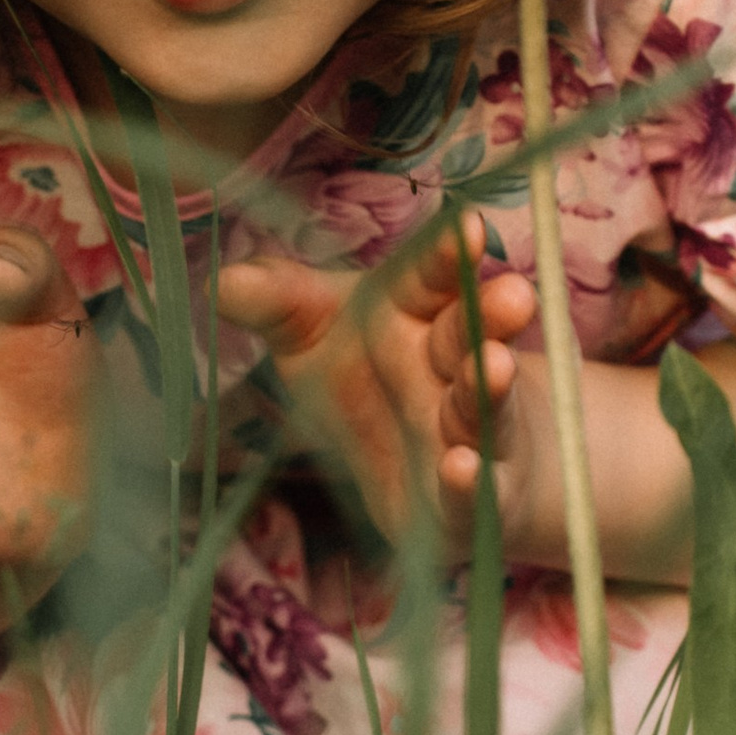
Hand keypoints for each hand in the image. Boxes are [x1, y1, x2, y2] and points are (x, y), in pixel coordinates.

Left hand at [215, 213, 540, 550]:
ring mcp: (473, 438)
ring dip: (488, 389)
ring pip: (483, 410)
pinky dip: (470, 484)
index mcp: (418, 317)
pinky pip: (474, 495)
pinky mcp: (475, 508)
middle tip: (513, 294)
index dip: (446, 256)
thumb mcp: (317, 338)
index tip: (467, 226)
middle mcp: (451, 370)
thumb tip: (222, 281)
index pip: (432, 279)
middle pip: (468, 338)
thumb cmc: (374, 389)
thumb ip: (278, 306)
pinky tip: (462, 467)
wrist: (436, 473)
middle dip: (490, 315)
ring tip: (493, 365)